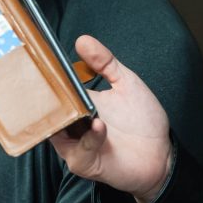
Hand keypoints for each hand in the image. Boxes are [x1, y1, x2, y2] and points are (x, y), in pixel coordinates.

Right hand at [50, 35, 172, 202]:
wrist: (161, 153)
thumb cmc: (142, 120)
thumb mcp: (126, 83)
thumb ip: (105, 62)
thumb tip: (82, 40)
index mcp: (78, 102)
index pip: (53, 89)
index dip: (45, 78)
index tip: (41, 61)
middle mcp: (73, 123)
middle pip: (48, 109)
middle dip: (46, 98)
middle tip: (50, 83)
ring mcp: (76, 143)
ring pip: (56, 131)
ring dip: (67, 118)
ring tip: (81, 107)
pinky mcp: (85, 162)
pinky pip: (78, 151)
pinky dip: (88, 138)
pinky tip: (99, 126)